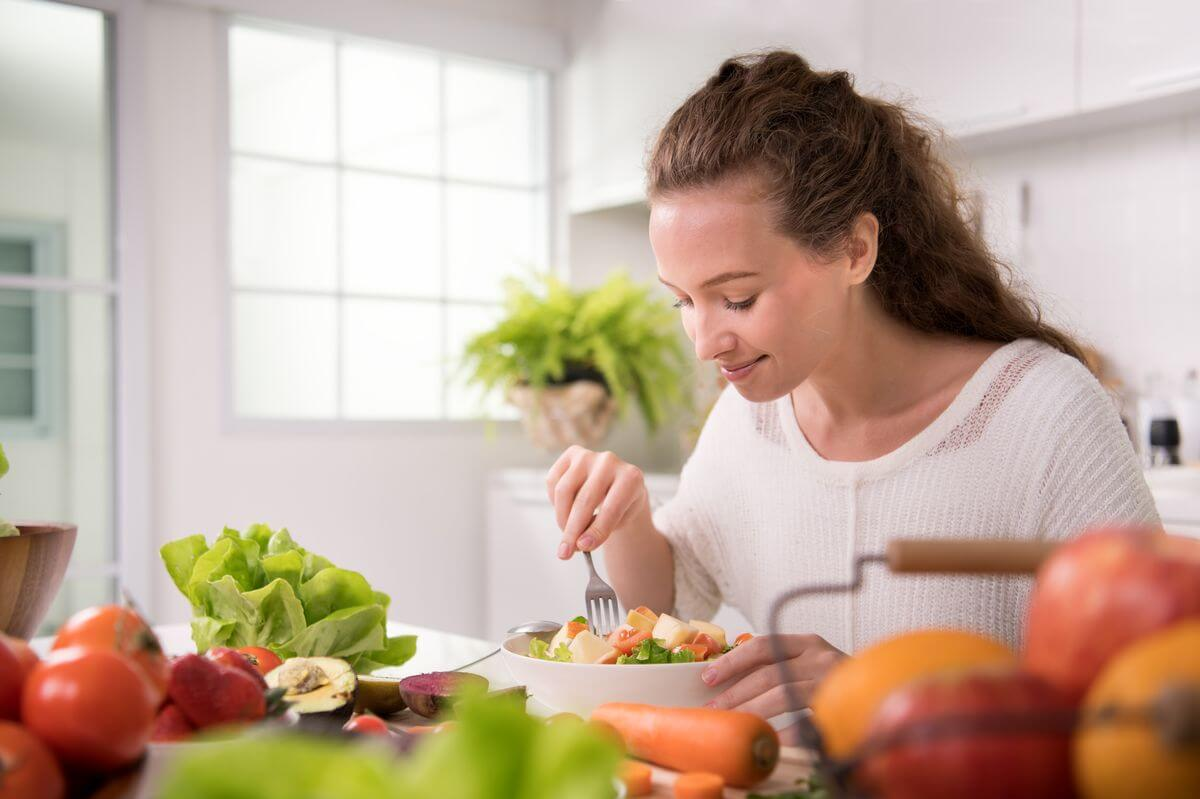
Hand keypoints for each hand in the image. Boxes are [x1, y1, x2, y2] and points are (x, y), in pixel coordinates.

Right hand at [545, 446, 649, 558]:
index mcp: (631, 478)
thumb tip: (578, 543)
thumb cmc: (622, 505)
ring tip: (567, 533)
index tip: (583, 548)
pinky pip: (553, 480)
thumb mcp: (621, 520)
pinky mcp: (571, 454)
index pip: (611, 508)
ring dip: (561, 518)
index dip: (596, 531)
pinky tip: (565, 510)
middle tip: (565, 552)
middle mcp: (610, 461)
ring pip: (564, 490)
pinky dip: (554, 501)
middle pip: (584, 501)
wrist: (619, 484)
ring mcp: (589, 455)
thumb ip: (602, 530)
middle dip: (572, 530)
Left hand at [702, 634, 844, 740]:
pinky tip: (768, 740)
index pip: (764, 645)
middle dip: (736, 693)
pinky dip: (785, 732)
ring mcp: (831, 683)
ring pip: (782, 695)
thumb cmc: (835, 680)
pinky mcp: (841, 709)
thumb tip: (727, 681)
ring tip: (732, 722)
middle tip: (713, 709)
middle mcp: (819, 658)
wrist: (884, 692)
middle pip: (768, 674)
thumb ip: (779, 666)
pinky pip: (807, 723)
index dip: (733, 660)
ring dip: (751, 711)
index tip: (708, 676)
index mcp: (807, 643)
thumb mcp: (809, 663)